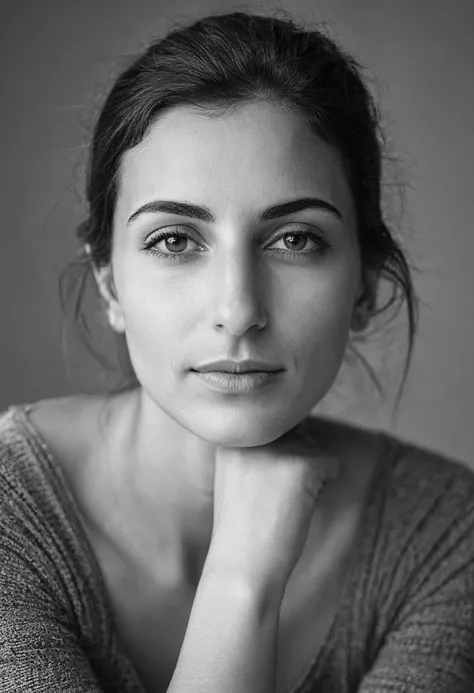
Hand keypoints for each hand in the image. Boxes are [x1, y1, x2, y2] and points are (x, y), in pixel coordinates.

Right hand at [208, 420, 340, 591]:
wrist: (240, 567)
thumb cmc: (243, 529)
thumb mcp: (236, 475)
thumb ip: (258, 450)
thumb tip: (299, 428)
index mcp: (233, 436)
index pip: (274, 426)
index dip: (277, 460)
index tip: (261, 490)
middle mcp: (253, 434)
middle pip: (296, 434)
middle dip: (295, 466)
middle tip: (270, 501)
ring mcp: (277, 448)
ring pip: (313, 449)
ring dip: (308, 476)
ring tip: (280, 505)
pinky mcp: (301, 464)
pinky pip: (332, 464)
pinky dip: (323, 487)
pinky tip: (296, 509)